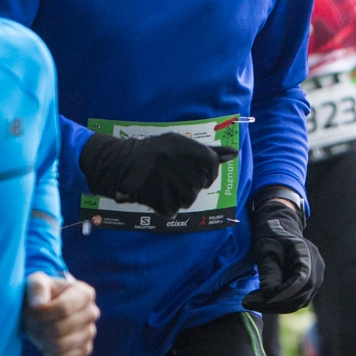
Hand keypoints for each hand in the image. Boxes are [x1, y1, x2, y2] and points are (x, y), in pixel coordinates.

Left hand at [22, 272, 98, 355]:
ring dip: (41, 340)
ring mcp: (90, 334)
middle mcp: (92, 313)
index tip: (30, 310)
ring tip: (36, 330)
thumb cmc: (42, 293)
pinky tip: (45, 342)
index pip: (63, 309)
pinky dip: (48, 353)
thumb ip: (37, 287)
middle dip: (38, 327)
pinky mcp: (84, 350)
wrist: (46, 309)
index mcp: (85, 293)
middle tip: (30, 321)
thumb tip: (38, 304)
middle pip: (59, 329)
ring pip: (60, 346)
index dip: (41, 313)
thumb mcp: (36, 282)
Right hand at [79, 131, 237, 218]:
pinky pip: (172, 210)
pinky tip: (156, 194)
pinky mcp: (153, 195)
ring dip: (178, 197)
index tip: (194, 172)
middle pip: (199, 186)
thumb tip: (235, 154)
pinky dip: (165, 207)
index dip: (206, 173)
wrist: (120, 162)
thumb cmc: (156, 153)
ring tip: (164, 185)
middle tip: (173, 177)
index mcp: (184, 146)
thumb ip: (209, 152)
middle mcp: (175, 160)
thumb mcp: (180, 145)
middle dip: (190, 186)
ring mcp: (164, 178)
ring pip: (187, 200)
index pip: (211, 165)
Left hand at [242, 195, 324, 313]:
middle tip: (247, 302)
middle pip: (299, 296)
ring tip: (252, 301)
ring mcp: (316, 277)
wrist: (280, 228)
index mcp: (308, 255)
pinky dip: (280, 302)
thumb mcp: (266, 252)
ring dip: (275, 305)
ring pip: (298, 301)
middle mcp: (317, 268)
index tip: (255, 298)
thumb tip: (268, 298)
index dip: (279, 295)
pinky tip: (262, 298)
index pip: (299, 284)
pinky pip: (297, 298)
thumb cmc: (272, 236)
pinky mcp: (309, 284)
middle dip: (273, 303)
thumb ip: (269, 273)